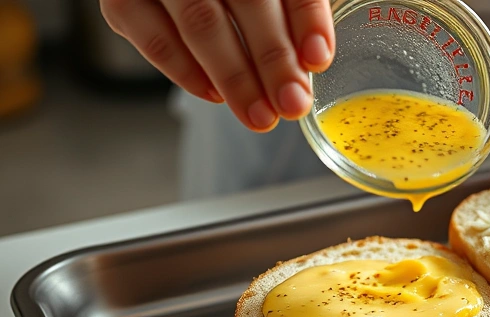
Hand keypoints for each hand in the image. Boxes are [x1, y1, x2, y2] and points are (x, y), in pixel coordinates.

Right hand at [101, 0, 335, 130]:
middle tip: (292, 103)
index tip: (318, 59)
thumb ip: (287, 10)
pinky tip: (214, 95)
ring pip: (201, 23)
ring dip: (235, 76)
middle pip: (248, 2)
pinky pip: (154, 37)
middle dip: (274, 59)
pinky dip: (186, 71)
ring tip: (260, 115)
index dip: (306, 19)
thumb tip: (311, 59)